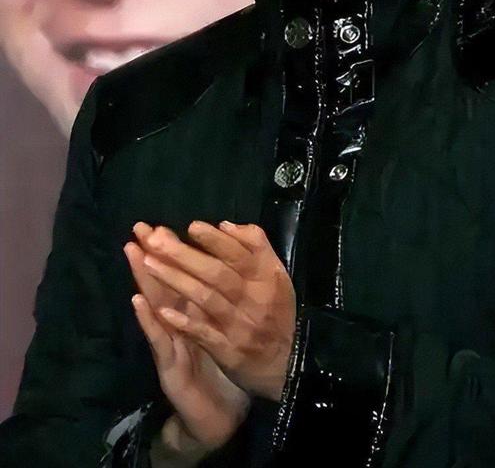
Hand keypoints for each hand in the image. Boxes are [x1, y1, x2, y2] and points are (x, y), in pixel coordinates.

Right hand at [124, 229, 250, 451]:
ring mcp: (170, 342)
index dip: (169, 250)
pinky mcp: (168, 366)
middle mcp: (177, 323)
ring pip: (155, 305)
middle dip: (152, 255)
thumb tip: (218, 261)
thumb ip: (216, 297)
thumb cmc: (218, 364)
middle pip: (162, 283)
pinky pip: (159, 340)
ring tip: (134, 252)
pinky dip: (149, 319)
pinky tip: (139, 301)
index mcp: (192, 311)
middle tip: (138, 229)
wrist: (216, 413)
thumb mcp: (219, 328)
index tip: (158, 224)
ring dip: (143, 278)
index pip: (179, 274)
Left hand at [134, 220, 296, 401]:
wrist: (286, 363)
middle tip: (155, 240)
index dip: (215, 240)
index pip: (239, 253)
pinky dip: (184, 321)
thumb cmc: (275, 311)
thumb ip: (255, 246)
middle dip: (184, 255)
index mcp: (266, 277)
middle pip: (216, 273)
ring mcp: (240, 326)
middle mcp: (253, 299)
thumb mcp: (276, 275)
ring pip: (206, 299)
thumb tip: (226, 225)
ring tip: (148, 263)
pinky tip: (161, 310)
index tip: (191, 226)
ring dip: (176, 280)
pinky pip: (204, 333)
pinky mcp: (228, 351)